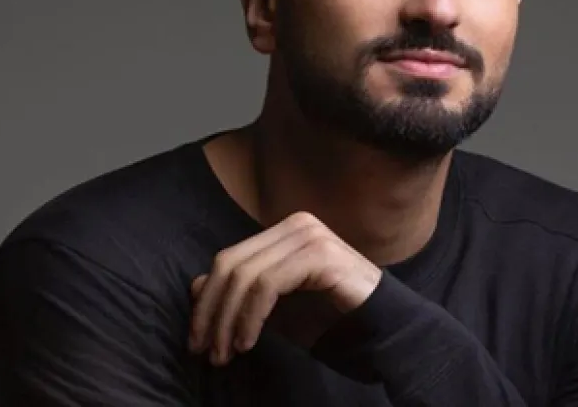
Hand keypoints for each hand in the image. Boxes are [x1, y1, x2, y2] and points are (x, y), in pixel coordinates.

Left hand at [188, 211, 382, 364]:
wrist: (382, 327)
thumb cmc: (331, 317)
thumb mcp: (276, 308)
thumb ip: (241, 294)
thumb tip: (195, 287)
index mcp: (284, 231)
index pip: (228, 259)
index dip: (206, 300)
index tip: (198, 339)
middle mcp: (295, 225)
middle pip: (230, 264)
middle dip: (211, 311)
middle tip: (205, 350)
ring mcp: (309, 235)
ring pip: (245, 275)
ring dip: (228, 320)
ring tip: (226, 353)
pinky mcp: (320, 254)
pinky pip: (268, 285)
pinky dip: (250, 316)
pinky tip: (248, 341)